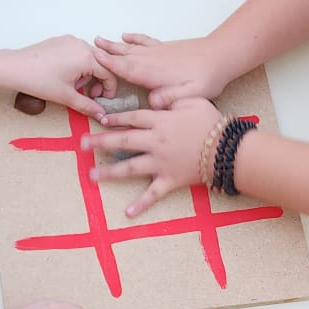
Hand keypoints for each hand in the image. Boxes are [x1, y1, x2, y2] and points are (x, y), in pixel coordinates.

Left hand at [0, 36, 117, 112]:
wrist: (13, 69)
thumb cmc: (37, 80)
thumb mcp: (66, 96)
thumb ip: (88, 106)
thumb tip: (101, 114)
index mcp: (85, 56)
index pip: (109, 72)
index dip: (110, 89)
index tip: (103, 100)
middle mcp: (80, 44)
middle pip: (101, 63)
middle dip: (99, 81)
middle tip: (90, 95)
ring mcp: (70, 41)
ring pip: (89, 58)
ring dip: (88, 74)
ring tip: (73, 87)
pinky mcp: (60, 41)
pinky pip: (77, 52)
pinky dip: (78, 65)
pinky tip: (66, 77)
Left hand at [79, 97, 219, 215]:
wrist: (227, 149)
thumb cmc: (212, 123)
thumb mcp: (192, 101)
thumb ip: (171, 96)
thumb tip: (154, 95)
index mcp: (160, 122)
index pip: (131, 118)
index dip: (115, 117)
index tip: (101, 118)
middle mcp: (155, 142)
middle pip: (122, 141)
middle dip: (100, 142)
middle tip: (82, 144)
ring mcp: (160, 163)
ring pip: (130, 168)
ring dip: (109, 172)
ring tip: (91, 175)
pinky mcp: (169, 180)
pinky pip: (153, 194)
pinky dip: (141, 204)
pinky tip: (127, 213)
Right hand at [93, 33, 222, 105]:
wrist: (221, 55)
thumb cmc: (207, 77)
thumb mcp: (191, 95)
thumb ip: (171, 98)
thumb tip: (153, 103)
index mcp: (153, 73)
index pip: (125, 68)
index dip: (108, 65)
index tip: (91, 59)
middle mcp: (152, 59)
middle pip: (123, 55)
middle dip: (105, 52)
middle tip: (87, 47)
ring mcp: (158, 51)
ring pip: (131, 47)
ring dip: (115, 45)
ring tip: (99, 40)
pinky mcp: (165, 47)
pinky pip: (145, 41)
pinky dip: (134, 38)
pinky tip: (127, 36)